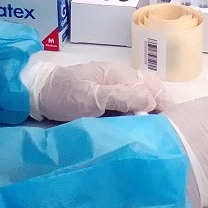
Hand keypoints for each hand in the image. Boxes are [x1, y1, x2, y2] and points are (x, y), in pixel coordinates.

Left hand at [30, 61, 174, 121]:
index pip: (151, 86)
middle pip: (150, 91)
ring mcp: (112, 90)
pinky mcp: (105, 102)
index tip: (171, 124)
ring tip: (156, 133)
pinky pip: (128, 108)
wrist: (36, 95)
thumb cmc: (63, 94)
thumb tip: (151, 101)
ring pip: (140, 100)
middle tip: (168, 131)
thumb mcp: (91, 97)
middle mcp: (120, 80)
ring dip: (149, 114)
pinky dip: (137, 117)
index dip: (163, 104)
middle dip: (161, 109)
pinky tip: (139, 130)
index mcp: (119, 74)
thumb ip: (121, 97)